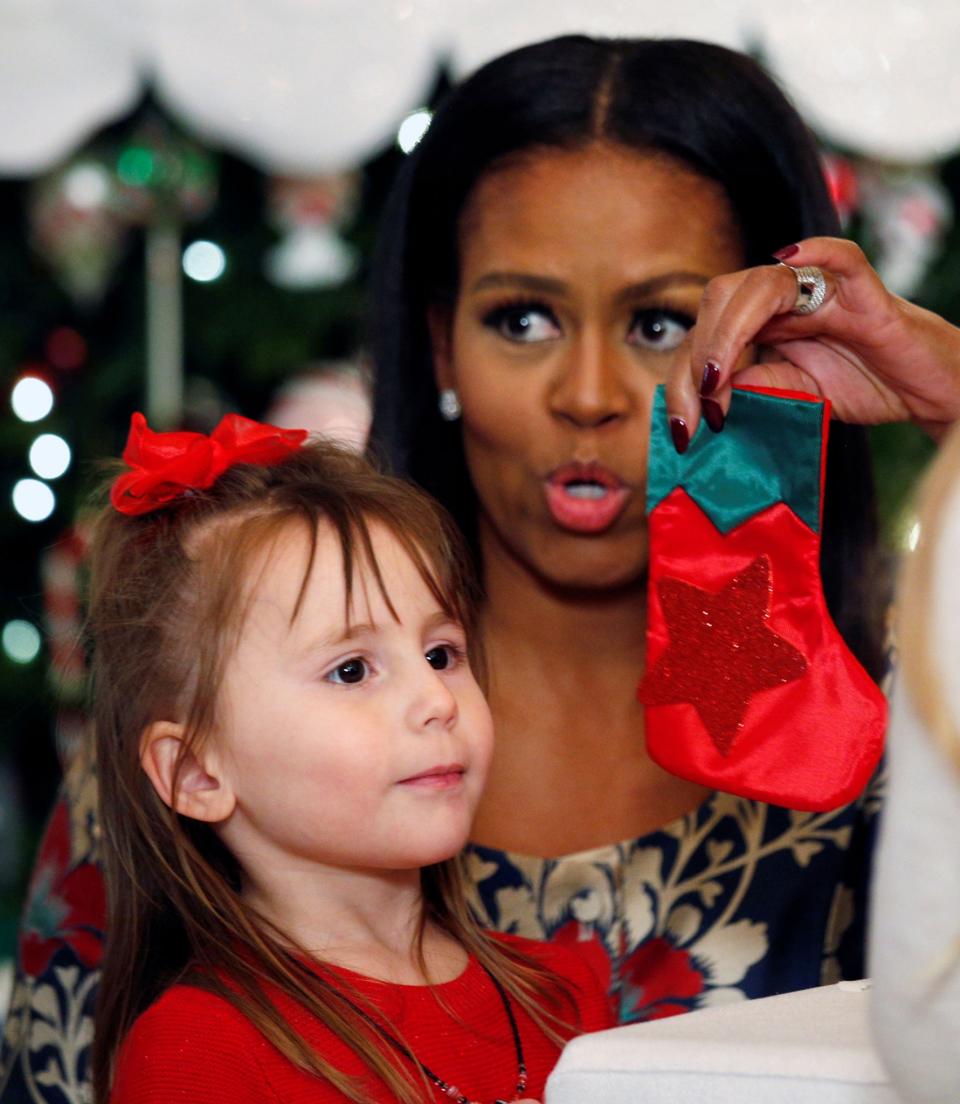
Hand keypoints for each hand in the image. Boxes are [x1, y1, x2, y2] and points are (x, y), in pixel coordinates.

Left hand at [665, 237, 959, 447]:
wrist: (924, 390)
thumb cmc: (862, 384)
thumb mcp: (795, 397)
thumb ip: (756, 388)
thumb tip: (709, 393)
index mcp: (761, 321)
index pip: (705, 332)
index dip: (684, 378)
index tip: (682, 429)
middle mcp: (785, 300)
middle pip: (721, 300)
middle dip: (697, 357)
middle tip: (698, 410)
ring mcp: (824, 292)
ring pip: (763, 282)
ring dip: (730, 329)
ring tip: (718, 376)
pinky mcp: (867, 295)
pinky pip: (842, 258)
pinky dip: (818, 249)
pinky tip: (791, 256)